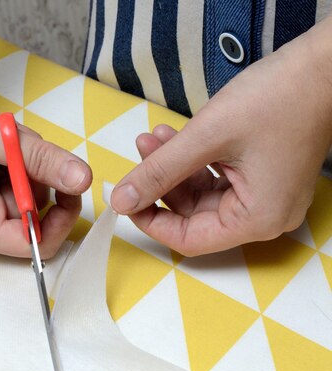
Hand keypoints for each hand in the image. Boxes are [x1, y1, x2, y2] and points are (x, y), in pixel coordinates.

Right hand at [0, 74, 91, 256]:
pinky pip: (23, 176)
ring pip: (33, 190)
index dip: (60, 219)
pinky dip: (22, 154)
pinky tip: (0, 139)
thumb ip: (38, 158)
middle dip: (38, 175)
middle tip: (20, 142)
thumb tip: (82, 179)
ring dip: (30, 160)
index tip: (72, 186)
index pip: (34, 244)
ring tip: (2, 135)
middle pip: (36, 214)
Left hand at [111, 20, 331, 254]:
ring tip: (152, 138)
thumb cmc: (279, 98)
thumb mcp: (207, 137)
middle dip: (163, 184)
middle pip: (196, 216)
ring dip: (176, 169)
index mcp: (257, 220)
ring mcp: (267, 198)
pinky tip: (174, 138)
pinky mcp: (266, 179)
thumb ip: (161, 170)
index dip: (153, 223)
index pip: (190, 240)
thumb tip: (123, 199)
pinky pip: (221, 181)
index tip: (127, 201)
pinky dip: (196, 162)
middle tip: (139, 156)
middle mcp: (265, 217)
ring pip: (205, 195)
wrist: (324, 66)